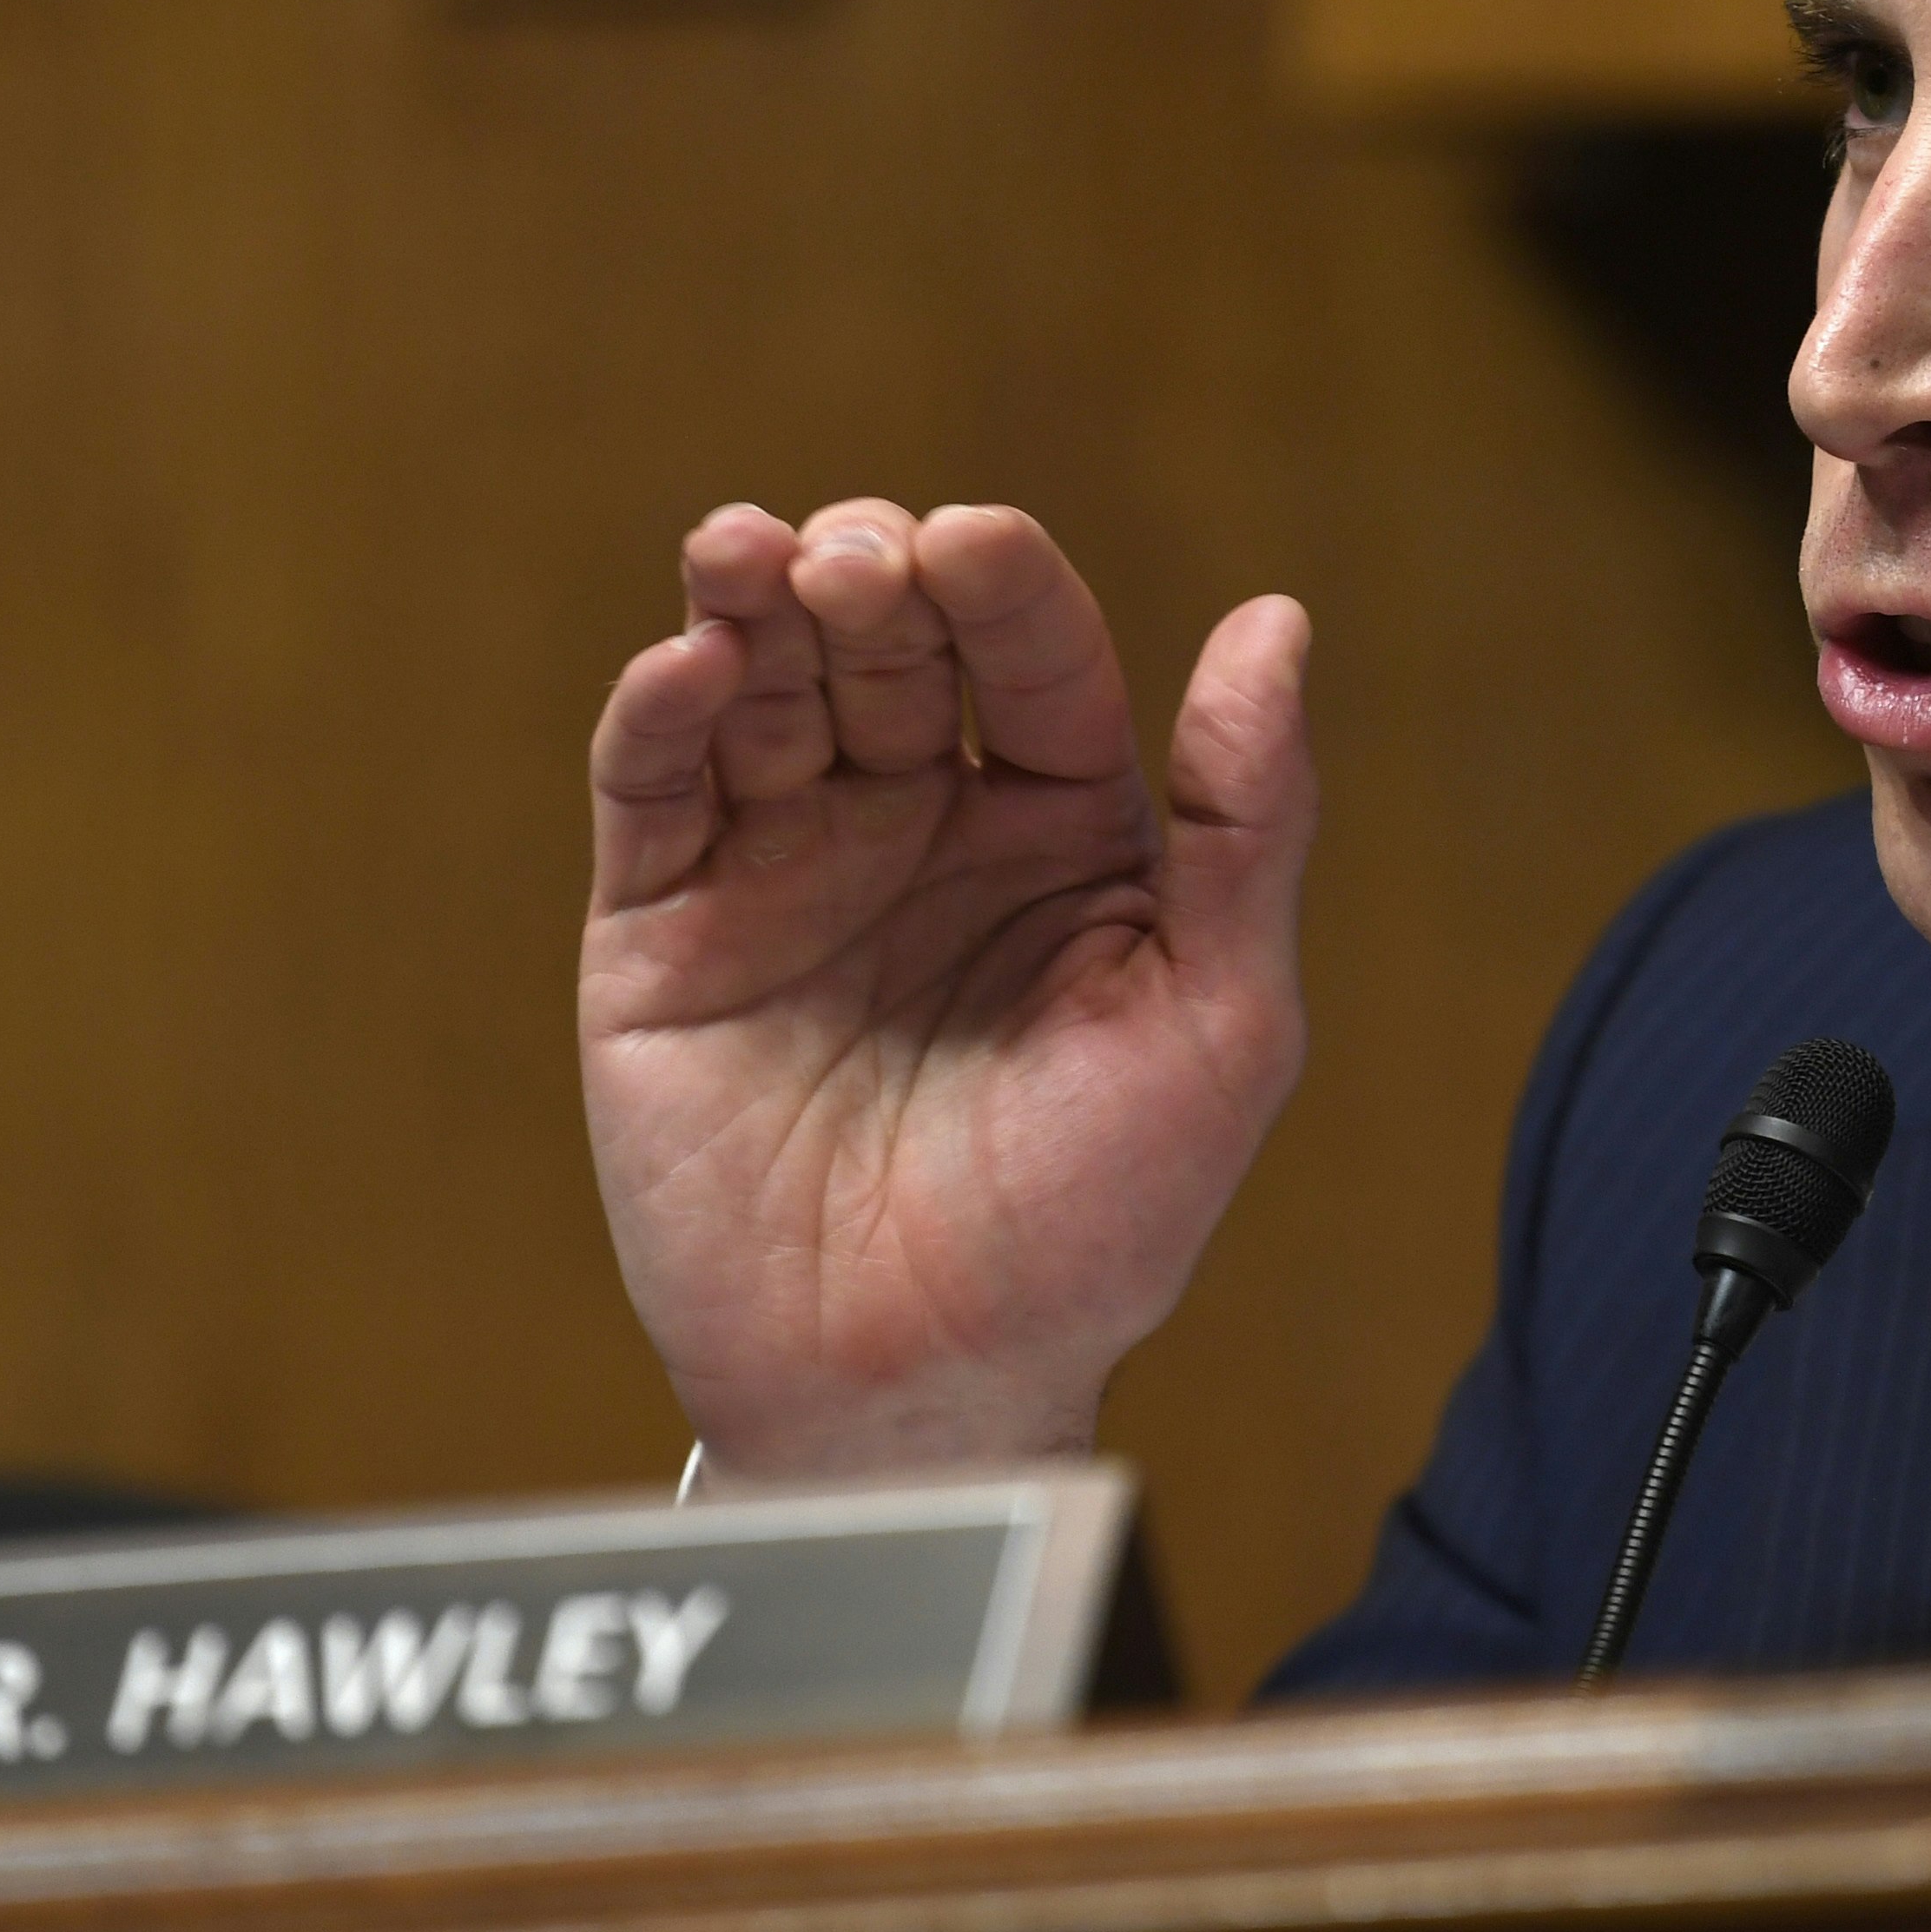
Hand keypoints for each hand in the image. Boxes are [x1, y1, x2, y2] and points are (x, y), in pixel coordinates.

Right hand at [580, 499, 1310, 1473]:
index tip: (971, 543)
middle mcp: (921, 823)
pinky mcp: (665, 934)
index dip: (1002, 588)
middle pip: (888, 647)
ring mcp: (786, 867)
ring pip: (759, 689)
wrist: (924, 1388)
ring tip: (750, 551)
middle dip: (870, 577)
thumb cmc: (1097, 1221)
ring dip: (750, 605)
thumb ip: (1250, 825)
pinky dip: (659, 713)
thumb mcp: (1224, 1024)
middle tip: (858, 558)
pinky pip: (652, 794)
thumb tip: (1277, 622)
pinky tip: (685, 663)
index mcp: (1062, 826)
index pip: (1034, 659)